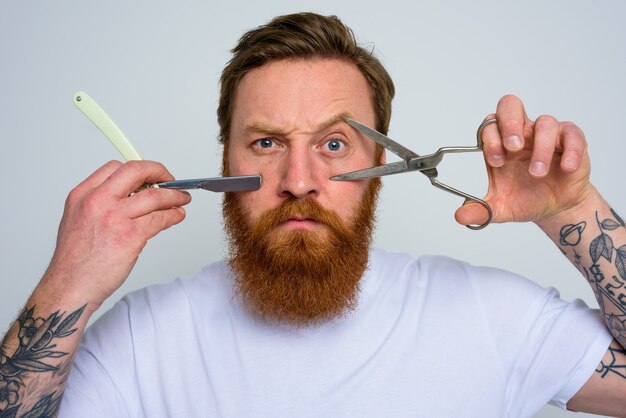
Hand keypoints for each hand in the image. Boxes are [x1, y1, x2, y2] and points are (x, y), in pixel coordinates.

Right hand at [41, 160, 191, 307]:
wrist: (71, 286)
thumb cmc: (75, 260)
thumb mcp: (78, 219)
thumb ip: (101, 203)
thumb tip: (131, 195)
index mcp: (83, 195)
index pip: (115, 167)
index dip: (139, 169)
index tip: (151, 175)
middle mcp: (97, 201)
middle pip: (136, 171)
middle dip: (160, 172)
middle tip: (171, 180)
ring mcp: (114, 217)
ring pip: (154, 196)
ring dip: (174, 196)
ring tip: (182, 199)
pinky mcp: (130, 235)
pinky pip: (160, 219)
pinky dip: (173, 215)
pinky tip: (177, 216)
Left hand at [455, 94, 591, 225]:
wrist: (556, 209)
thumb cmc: (526, 199)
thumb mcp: (500, 208)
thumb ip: (480, 210)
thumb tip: (460, 216)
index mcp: (500, 144)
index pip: (489, 126)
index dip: (491, 140)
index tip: (495, 161)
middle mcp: (521, 133)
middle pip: (510, 106)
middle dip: (510, 123)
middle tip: (513, 147)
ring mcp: (546, 135)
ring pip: (544, 123)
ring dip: (540, 148)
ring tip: (537, 173)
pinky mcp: (571, 141)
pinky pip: (572, 135)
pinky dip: (570, 150)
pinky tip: (565, 168)